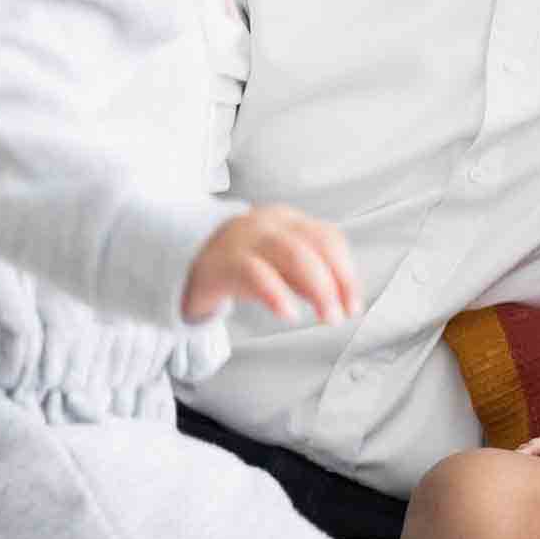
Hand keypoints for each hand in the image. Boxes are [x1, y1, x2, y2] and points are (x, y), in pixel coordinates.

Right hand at [183, 204, 358, 324]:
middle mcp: (271, 224)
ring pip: (294, 255)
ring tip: (326, 317)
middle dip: (337, 282)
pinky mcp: (225, 261)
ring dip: (318, 289)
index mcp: (289, 221)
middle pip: (316, 246)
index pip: (329, 238)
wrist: (184, 263)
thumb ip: (309, 279)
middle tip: (343, 314)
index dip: (347, 272)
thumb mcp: (280, 269)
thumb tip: (342, 299)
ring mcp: (247, 239)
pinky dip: (277, 293)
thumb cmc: (242, 265)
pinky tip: (288, 313)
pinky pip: (256, 273)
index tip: (354, 302)